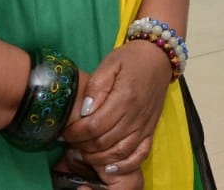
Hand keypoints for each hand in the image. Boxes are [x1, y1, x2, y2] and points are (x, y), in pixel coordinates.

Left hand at [61, 41, 171, 175]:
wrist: (159, 57)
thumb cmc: (131, 59)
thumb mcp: (110, 64)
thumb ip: (96, 87)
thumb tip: (85, 111)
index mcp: (124, 97)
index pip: (94, 126)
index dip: (75, 133)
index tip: (64, 131)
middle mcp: (136, 115)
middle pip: (104, 142)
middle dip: (82, 146)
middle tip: (71, 141)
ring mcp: (145, 125)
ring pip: (119, 152)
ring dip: (98, 157)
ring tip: (84, 152)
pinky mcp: (151, 129)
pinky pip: (139, 154)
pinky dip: (124, 164)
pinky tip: (109, 166)